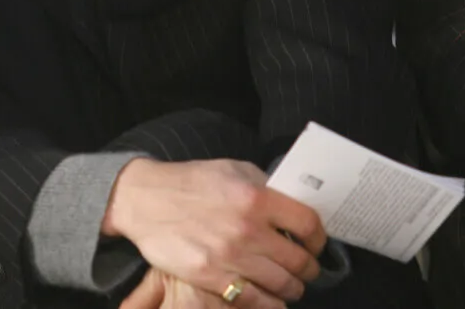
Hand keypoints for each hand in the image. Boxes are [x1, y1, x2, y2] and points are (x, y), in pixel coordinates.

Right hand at [103, 158, 324, 307]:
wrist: (144, 200)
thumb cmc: (189, 182)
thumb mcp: (231, 169)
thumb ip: (264, 186)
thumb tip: (292, 206)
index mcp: (255, 197)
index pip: (309, 225)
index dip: (319, 239)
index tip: (314, 244)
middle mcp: (247, 228)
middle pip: (299, 261)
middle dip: (308, 268)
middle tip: (305, 269)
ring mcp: (230, 256)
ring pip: (283, 285)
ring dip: (292, 288)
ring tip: (288, 285)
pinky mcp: (211, 277)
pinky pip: (255, 301)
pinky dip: (269, 304)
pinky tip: (269, 299)